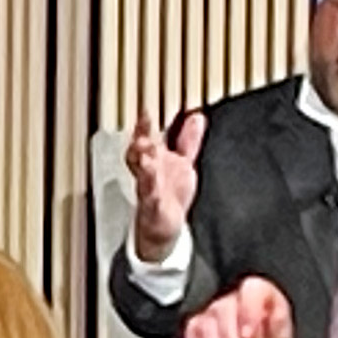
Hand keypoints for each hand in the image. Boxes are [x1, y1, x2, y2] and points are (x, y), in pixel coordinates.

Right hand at [124, 108, 207, 261]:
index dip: (144, 126)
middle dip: (141, 146)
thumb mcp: (183, 162)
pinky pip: (152, 202)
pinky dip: (152, 197)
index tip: (145, 113)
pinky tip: (154, 194)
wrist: (165, 224)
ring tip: (146, 162)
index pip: (146, 139)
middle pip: (141, 156)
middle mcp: (148, 172)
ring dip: (144, 169)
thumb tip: (196, 117)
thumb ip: (188, 141)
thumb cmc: (171, 191)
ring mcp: (149, 190)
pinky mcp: (154, 209)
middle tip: (143, 137)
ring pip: (144, 177)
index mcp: (154, 159)